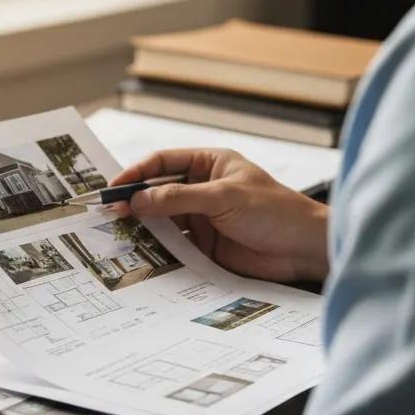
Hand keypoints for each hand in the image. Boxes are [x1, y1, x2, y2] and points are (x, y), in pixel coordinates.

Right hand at [110, 149, 329, 281]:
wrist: (304, 250)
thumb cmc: (276, 212)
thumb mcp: (224, 198)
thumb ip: (180, 198)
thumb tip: (139, 199)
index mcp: (210, 164)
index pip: (164, 162)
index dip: (137, 173)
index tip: (116, 187)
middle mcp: (204, 189)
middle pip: (159, 192)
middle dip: (135, 201)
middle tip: (109, 213)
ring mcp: (203, 218)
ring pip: (164, 219)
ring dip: (144, 226)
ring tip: (118, 233)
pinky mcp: (206, 245)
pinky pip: (175, 244)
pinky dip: (158, 248)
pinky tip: (142, 252)